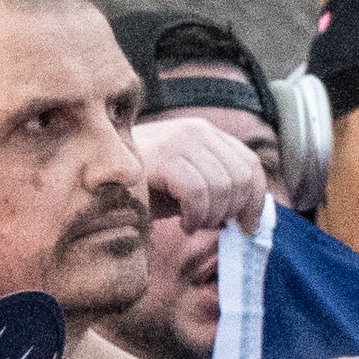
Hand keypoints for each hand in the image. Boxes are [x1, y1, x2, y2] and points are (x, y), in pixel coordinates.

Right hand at [134, 113, 265, 235]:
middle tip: (209, 224)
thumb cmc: (150, 189)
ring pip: (222, 187)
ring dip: (210, 216)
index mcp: (208, 134)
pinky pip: (198, 193)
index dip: (256, 200)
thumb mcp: (193, 185)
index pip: (251, 164)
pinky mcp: (164, 155)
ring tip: (192, 222)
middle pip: (241, 178)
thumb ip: (223, 190)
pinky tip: (182, 222)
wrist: (101, 183)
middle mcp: (197, 130)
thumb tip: (254, 218)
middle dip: (231, 211)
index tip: (248, 227)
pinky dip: (195, 216)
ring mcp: (180, 139)